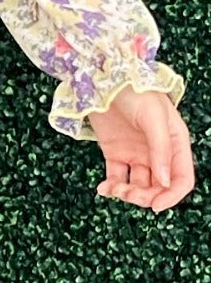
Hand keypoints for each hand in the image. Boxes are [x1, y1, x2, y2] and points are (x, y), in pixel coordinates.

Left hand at [87, 88, 194, 212]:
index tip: (156, 206)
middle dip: (146, 197)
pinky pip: (116, 177)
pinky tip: (103, 189)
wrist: (103, 76)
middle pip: (159, 187)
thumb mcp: (153, 117)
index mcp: (175, 144)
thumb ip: (160, 149)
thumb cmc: (135, 90)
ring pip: (138, 186)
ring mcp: (136, 154)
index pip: (181, 179)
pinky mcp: (115, 152)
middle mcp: (157, 152)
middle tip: (129, 195)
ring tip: (114, 190)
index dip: (172, 196)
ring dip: (128, 194)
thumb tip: (164, 182)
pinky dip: (111, 187)